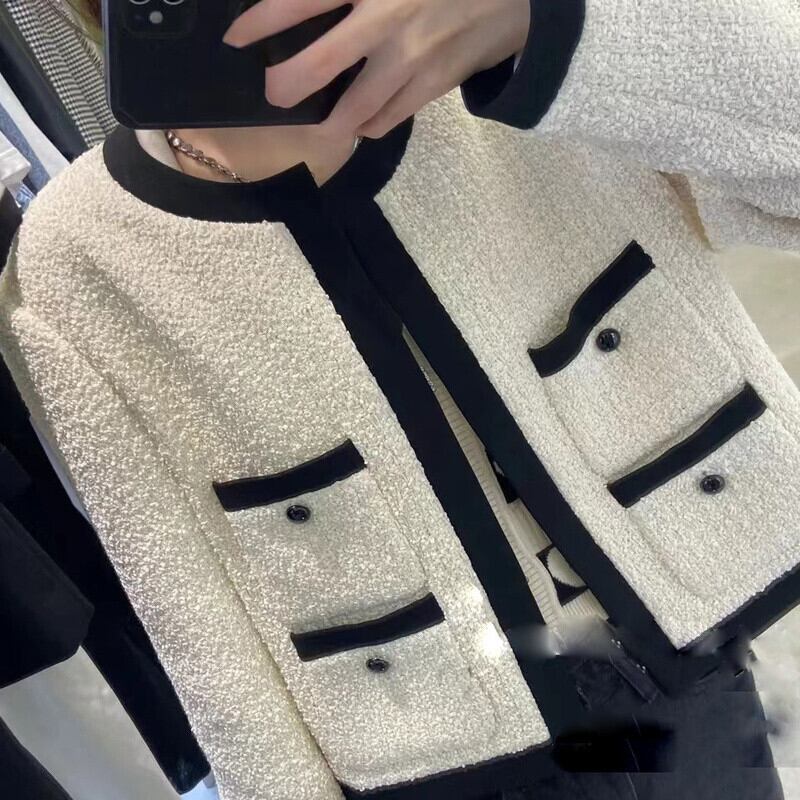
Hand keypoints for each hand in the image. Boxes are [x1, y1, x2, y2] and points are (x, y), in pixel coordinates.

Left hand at [223, 0, 529, 138]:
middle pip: (318, 66)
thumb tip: (311, 7)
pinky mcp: (435, 84)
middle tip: (273, 95)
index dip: (262, 21)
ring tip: (318, 126)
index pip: (303, 1)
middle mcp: (388, 18)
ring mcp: (412, 58)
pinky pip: (391, 117)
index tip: (235, 39)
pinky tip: (361, 123)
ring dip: (330, 123)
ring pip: (356, 107)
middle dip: (286, 87)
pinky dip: (371, 124)